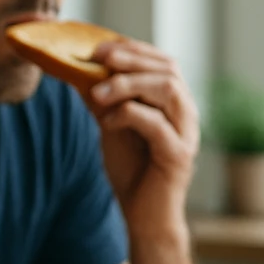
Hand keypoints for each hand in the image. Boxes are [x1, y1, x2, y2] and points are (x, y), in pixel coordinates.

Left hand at [87, 41, 200, 236]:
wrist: (143, 216)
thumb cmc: (132, 170)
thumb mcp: (111, 126)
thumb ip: (103, 100)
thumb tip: (77, 70)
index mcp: (173, 102)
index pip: (161, 61)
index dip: (131, 49)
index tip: (98, 47)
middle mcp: (186, 112)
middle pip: (168, 68)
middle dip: (131, 59)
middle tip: (98, 59)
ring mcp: (186, 132)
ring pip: (168, 89)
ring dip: (129, 84)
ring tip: (98, 94)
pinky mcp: (178, 154)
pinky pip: (158, 124)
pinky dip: (129, 115)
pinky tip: (107, 122)